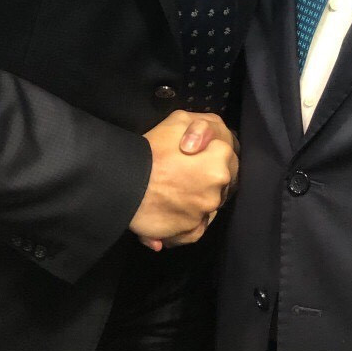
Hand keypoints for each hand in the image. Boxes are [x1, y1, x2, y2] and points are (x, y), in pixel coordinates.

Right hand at [130, 110, 238, 251]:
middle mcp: (218, 187)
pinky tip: (175, 212)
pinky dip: (190, 223)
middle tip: (184, 175)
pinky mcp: (191, 230)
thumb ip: (203, 127)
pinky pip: (197, 228)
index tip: (195, 158)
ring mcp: (205, 211)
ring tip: (176, 194)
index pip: (226, 157)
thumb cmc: (152, 148)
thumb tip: (210, 145)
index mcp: (220, 159)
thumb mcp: (179, 120)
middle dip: (207, 179)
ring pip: (209, 205)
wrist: (125, 182)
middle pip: (220, 183)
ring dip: (198, 200)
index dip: (210, 156)